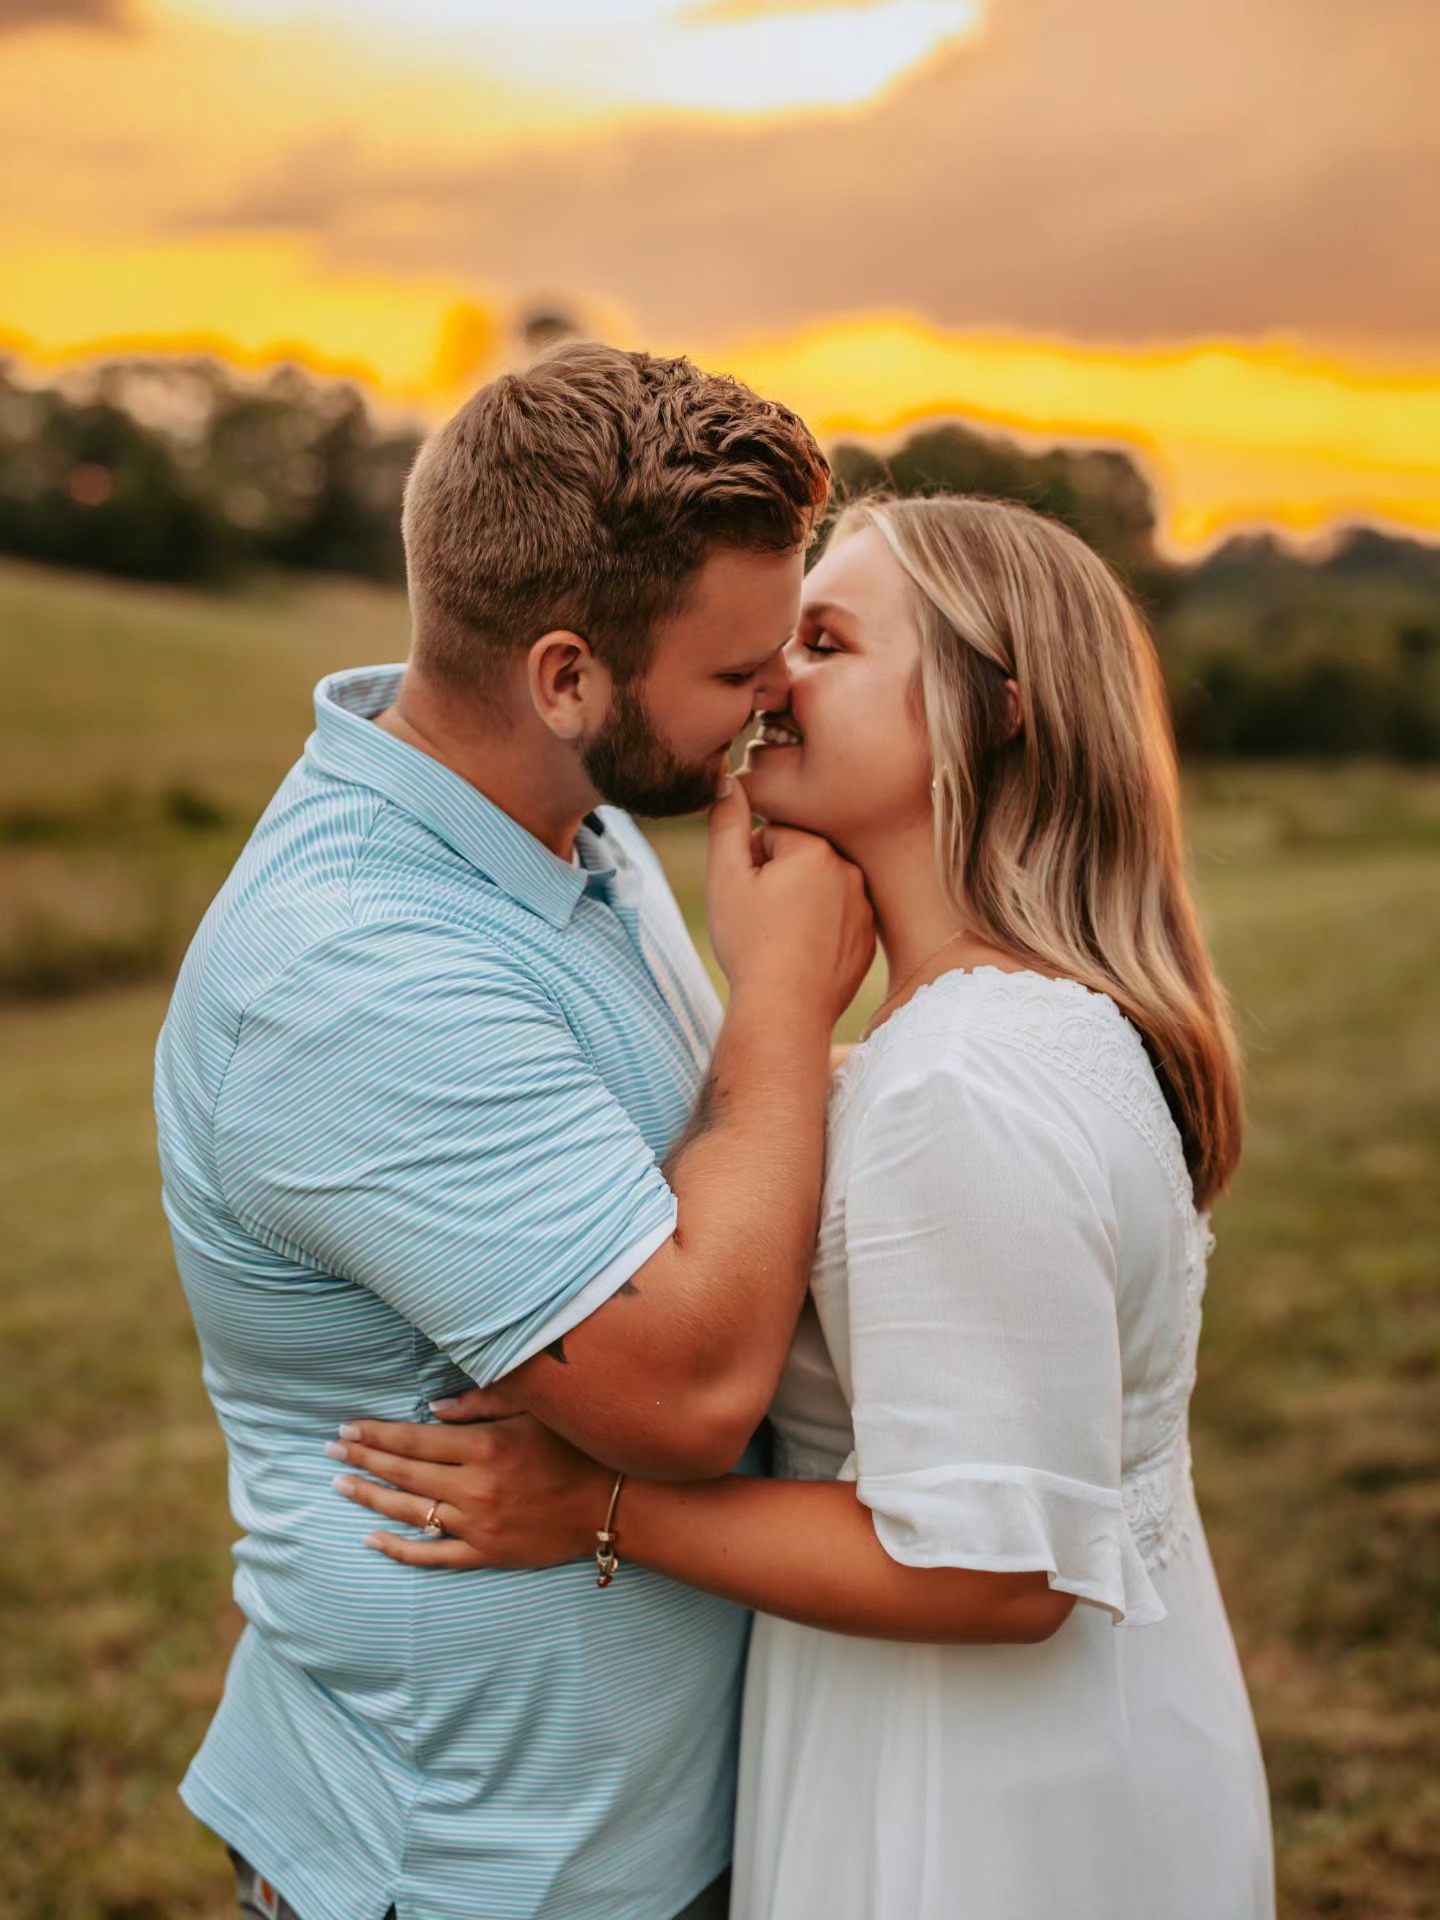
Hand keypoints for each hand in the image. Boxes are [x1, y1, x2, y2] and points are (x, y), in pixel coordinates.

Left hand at [328, 1407, 612, 1570]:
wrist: (615, 1505)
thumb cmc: (577, 1449)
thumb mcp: (534, 1413)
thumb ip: (482, 1405)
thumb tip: (430, 1409)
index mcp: (485, 1447)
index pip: (413, 1439)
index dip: (376, 1434)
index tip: (347, 1428)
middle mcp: (475, 1487)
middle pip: (404, 1472)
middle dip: (363, 1460)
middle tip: (331, 1451)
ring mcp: (478, 1524)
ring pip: (411, 1512)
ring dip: (371, 1497)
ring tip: (340, 1486)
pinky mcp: (487, 1554)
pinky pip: (434, 1556)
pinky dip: (400, 1549)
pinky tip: (373, 1538)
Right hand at [706, 776, 874, 1024]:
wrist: (785, 1010)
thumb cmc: (749, 943)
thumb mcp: (725, 878)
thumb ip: (727, 821)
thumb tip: (729, 779)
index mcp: (815, 848)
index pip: (773, 837)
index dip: (750, 865)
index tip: (748, 898)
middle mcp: (849, 870)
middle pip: (800, 859)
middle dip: (778, 880)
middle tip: (762, 919)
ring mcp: (864, 906)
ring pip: (820, 889)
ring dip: (800, 903)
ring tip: (782, 938)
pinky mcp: (869, 937)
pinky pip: (838, 918)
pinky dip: (820, 929)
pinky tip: (802, 954)